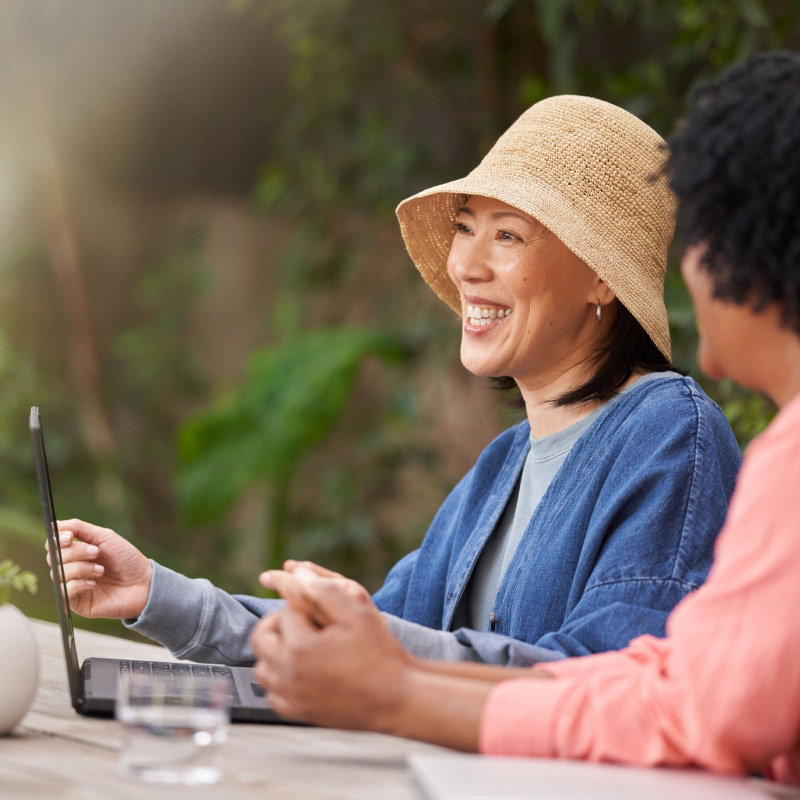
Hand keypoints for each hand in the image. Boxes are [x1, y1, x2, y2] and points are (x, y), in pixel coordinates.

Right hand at [45, 518, 151, 619]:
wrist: (143, 583)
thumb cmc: (127, 559)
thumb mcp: (105, 537)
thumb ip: (80, 528)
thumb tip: (54, 525)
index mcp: (77, 551)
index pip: (53, 544)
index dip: (57, 539)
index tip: (70, 537)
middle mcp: (72, 567)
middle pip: (54, 557)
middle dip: (75, 552)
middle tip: (96, 553)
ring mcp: (72, 585)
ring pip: (58, 573)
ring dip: (81, 568)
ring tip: (101, 570)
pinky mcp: (76, 602)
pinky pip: (64, 591)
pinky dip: (78, 584)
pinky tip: (93, 583)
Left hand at [251, 568, 409, 729]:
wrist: (397, 698)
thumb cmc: (380, 653)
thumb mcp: (357, 612)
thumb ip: (323, 589)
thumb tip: (295, 573)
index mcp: (301, 648)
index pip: (287, 610)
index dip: (305, 603)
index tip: (326, 609)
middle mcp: (288, 675)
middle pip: (262, 637)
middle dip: (280, 622)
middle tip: (304, 620)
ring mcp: (290, 697)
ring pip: (262, 666)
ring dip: (276, 650)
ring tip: (302, 642)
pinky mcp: (297, 712)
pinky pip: (272, 692)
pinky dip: (280, 677)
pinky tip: (302, 668)